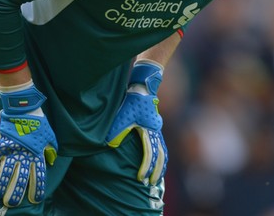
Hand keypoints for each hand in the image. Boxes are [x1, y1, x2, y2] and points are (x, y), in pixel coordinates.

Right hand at [0, 83, 57, 206]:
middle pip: (19, 179)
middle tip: (10, 203)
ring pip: (4, 173)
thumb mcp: (49, 137)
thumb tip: (51, 160)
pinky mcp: (0, 142)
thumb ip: (50, 149)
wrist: (25, 107)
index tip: (35, 200)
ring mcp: (12, 150)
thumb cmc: (38, 123)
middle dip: (15, 194)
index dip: (37, 189)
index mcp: (37, 155)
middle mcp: (24, 155)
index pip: (39, 176)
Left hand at [106, 61, 167, 184]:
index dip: (145, 167)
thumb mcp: (122, 116)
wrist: (144, 88)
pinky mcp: (155, 128)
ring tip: (157, 177)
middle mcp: (156, 132)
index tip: (140, 179)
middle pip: (161, 156)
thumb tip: (110, 146)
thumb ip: (116, 131)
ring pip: (163, 151)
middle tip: (152, 183)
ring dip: (161, 165)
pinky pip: (161, 146)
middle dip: (157, 170)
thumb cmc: (132, 102)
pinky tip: (157, 162)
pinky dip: (161, 156)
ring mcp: (157, 130)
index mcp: (149, 131)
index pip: (149, 154)